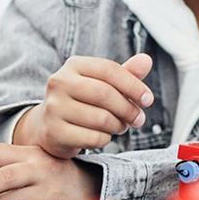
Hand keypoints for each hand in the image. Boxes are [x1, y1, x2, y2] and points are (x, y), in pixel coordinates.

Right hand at [14, 54, 153, 158]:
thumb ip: (126, 73)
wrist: (50, 126)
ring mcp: (53, 107)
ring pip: (101, 119)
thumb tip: (146, 60)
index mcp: (74, 65)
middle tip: (138, 119)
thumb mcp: (104, 83)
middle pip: (105, 94)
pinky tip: (104, 136)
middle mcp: (59, 82)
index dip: (134, 86)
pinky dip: (105, 139)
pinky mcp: (53, 132)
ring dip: (119, 125)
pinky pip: (92, 138)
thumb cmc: (84, 100)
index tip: (148, 100)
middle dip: (128, 109)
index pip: (110, 70)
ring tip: (120, 126)